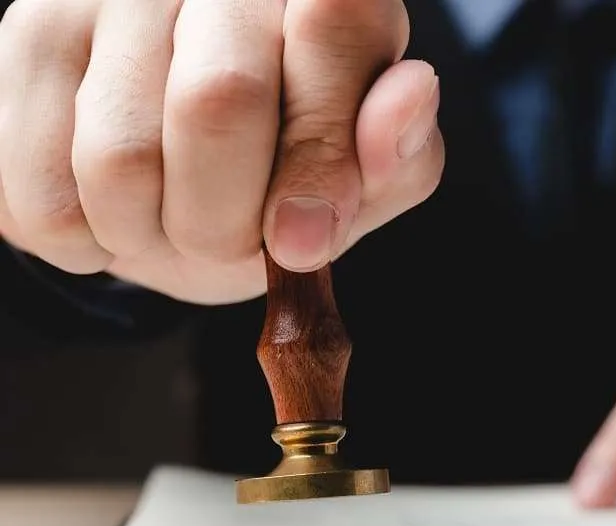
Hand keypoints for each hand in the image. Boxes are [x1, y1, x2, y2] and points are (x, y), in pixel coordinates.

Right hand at [0, 0, 442, 303]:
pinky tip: (121, 213)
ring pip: (119, 158)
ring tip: (175, 219)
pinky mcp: (25, 42)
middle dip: (228, 221)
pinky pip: (45, 195)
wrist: (181, 186)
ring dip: (155, 236)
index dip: (320, 150)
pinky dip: (93, 243)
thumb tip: (411, 95)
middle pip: (217, 100)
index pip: (335, 27)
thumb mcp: (364, 183)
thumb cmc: (289, 178)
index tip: (302, 240)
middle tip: (236, 240)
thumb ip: (397, 153)